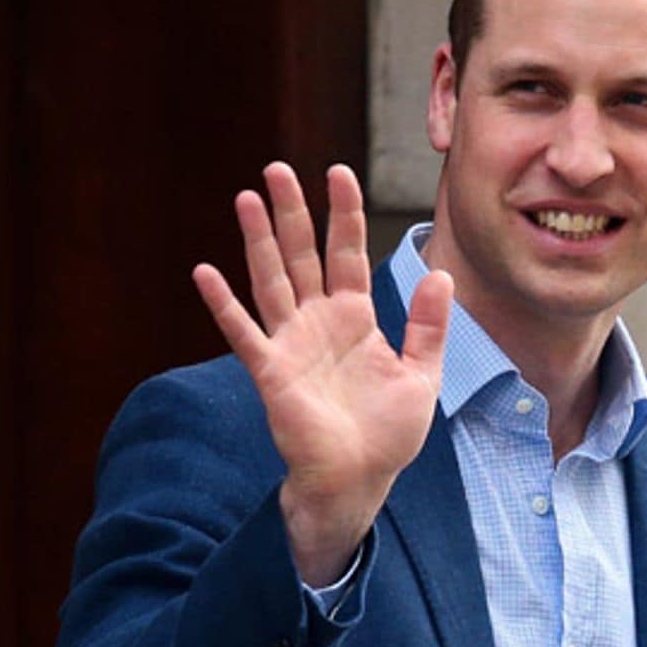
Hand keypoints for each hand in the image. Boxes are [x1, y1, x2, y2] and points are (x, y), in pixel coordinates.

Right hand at [192, 162, 452, 584]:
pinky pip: (244, 332)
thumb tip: (441, 276)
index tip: (338, 173)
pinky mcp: (271, 371)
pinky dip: (224, 304)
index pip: (348, 253)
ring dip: (257, 240)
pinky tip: (205, 271)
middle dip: (291, 213)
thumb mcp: (422, 375)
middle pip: (302, 255)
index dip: (344, 214)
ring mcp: (291, 343)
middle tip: (278, 169)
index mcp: (355, 318)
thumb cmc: (388, 432)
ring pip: (272, 280)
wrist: (361, 478)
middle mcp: (318, 322)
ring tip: (246, 197)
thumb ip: (428, 327)